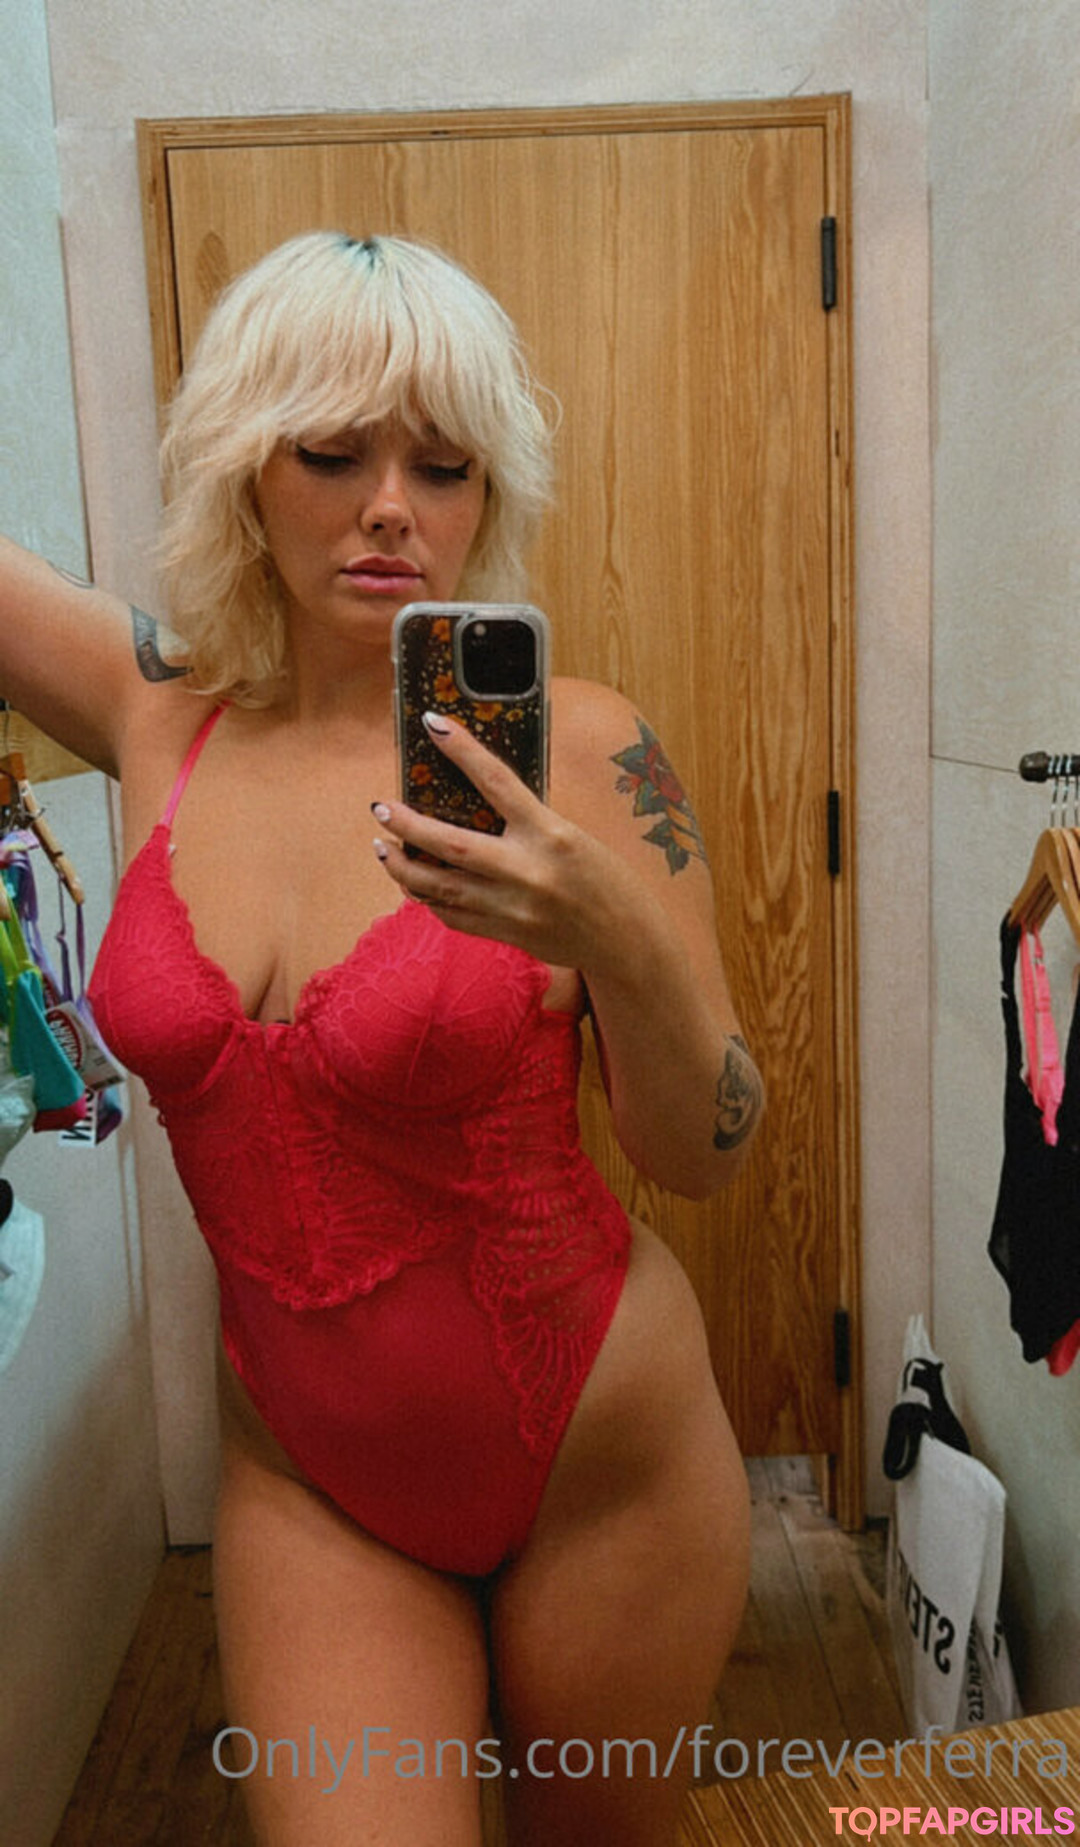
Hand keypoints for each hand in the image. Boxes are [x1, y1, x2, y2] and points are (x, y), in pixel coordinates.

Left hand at [370, 711, 636, 971]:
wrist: (626, 940)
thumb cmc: (605, 880)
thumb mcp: (573, 837)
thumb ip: (529, 823)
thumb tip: (479, 802)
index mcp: (551, 834)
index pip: (496, 781)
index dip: (461, 749)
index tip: (433, 724)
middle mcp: (527, 871)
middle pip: (449, 844)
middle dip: (407, 824)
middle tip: (381, 808)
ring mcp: (513, 908)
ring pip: (439, 886)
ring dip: (403, 866)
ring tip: (383, 848)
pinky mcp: (505, 933)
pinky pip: (452, 915)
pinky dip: (428, 898)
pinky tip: (415, 884)